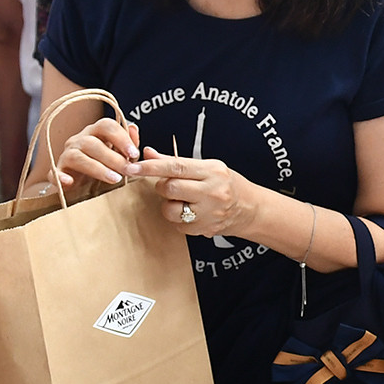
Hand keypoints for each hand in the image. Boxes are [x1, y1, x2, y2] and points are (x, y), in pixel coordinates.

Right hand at [54, 116, 140, 188]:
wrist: (80, 185)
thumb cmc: (104, 164)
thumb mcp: (120, 154)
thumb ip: (128, 143)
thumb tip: (134, 127)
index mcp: (96, 132)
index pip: (106, 126)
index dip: (121, 138)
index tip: (134, 154)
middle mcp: (79, 140)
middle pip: (93, 143)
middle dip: (113, 157)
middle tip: (128, 170)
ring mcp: (66, 156)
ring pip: (77, 157)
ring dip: (97, 168)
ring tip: (115, 179)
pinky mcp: (57, 173)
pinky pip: (54, 173)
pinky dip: (60, 177)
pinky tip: (69, 182)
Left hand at [126, 150, 259, 237]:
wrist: (249, 209)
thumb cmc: (226, 184)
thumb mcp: (207, 167)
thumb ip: (175, 162)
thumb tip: (148, 153)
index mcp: (212, 171)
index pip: (176, 166)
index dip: (151, 167)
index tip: (133, 167)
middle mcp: (212, 192)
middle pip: (170, 188)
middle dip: (162, 186)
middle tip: (170, 186)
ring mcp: (208, 213)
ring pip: (170, 209)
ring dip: (169, 204)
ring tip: (181, 201)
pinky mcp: (203, 229)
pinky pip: (177, 225)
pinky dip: (178, 218)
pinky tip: (190, 212)